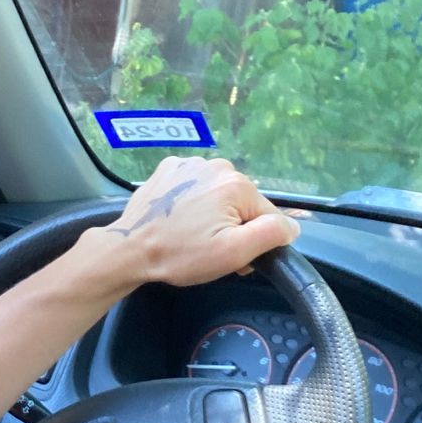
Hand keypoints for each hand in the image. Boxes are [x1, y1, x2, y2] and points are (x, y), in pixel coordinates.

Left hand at [103, 156, 300, 286]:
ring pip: (219, 195)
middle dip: (233, 228)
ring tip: (190, 237)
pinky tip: (178, 221)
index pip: (266, 217)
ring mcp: (189, 164)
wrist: (129, 250)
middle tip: (210, 250)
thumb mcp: (233, 253)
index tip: (234, 258)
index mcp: (236, 184)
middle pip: (242, 204)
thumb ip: (271, 234)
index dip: (254, 242)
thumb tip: (292, 226)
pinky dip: (192, 203)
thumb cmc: (180, 254)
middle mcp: (216, 165)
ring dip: (213, 215)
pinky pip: (195, 187)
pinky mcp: (169, 169)